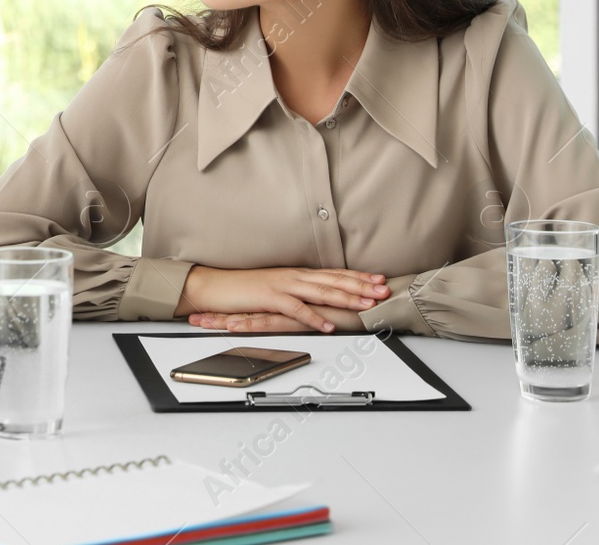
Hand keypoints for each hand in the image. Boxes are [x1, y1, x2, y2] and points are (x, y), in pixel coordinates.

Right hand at [176, 265, 390, 333]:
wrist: (215, 287)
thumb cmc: (243, 290)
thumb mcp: (276, 288)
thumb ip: (297, 292)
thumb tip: (318, 299)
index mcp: (296, 274)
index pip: (333, 274)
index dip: (357, 277)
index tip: (379, 280)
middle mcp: (293, 276)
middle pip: (333, 280)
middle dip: (361, 285)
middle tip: (384, 290)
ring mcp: (282, 285)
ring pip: (320, 291)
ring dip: (345, 298)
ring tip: (366, 305)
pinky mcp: (269, 298)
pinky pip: (296, 309)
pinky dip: (314, 318)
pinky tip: (328, 325)